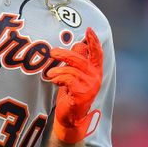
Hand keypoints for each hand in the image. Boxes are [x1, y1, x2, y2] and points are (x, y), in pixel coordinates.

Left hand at [47, 28, 102, 143]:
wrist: (71, 117)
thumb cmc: (71, 94)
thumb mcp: (74, 75)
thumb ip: (77, 61)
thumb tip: (79, 44)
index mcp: (95, 71)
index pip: (97, 53)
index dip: (94, 40)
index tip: (89, 29)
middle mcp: (95, 77)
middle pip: (80, 59)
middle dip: (65, 54)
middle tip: (52, 52)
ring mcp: (90, 86)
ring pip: (72, 70)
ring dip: (58, 70)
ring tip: (50, 73)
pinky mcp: (83, 94)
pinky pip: (69, 79)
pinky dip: (59, 78)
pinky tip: (54, 81)